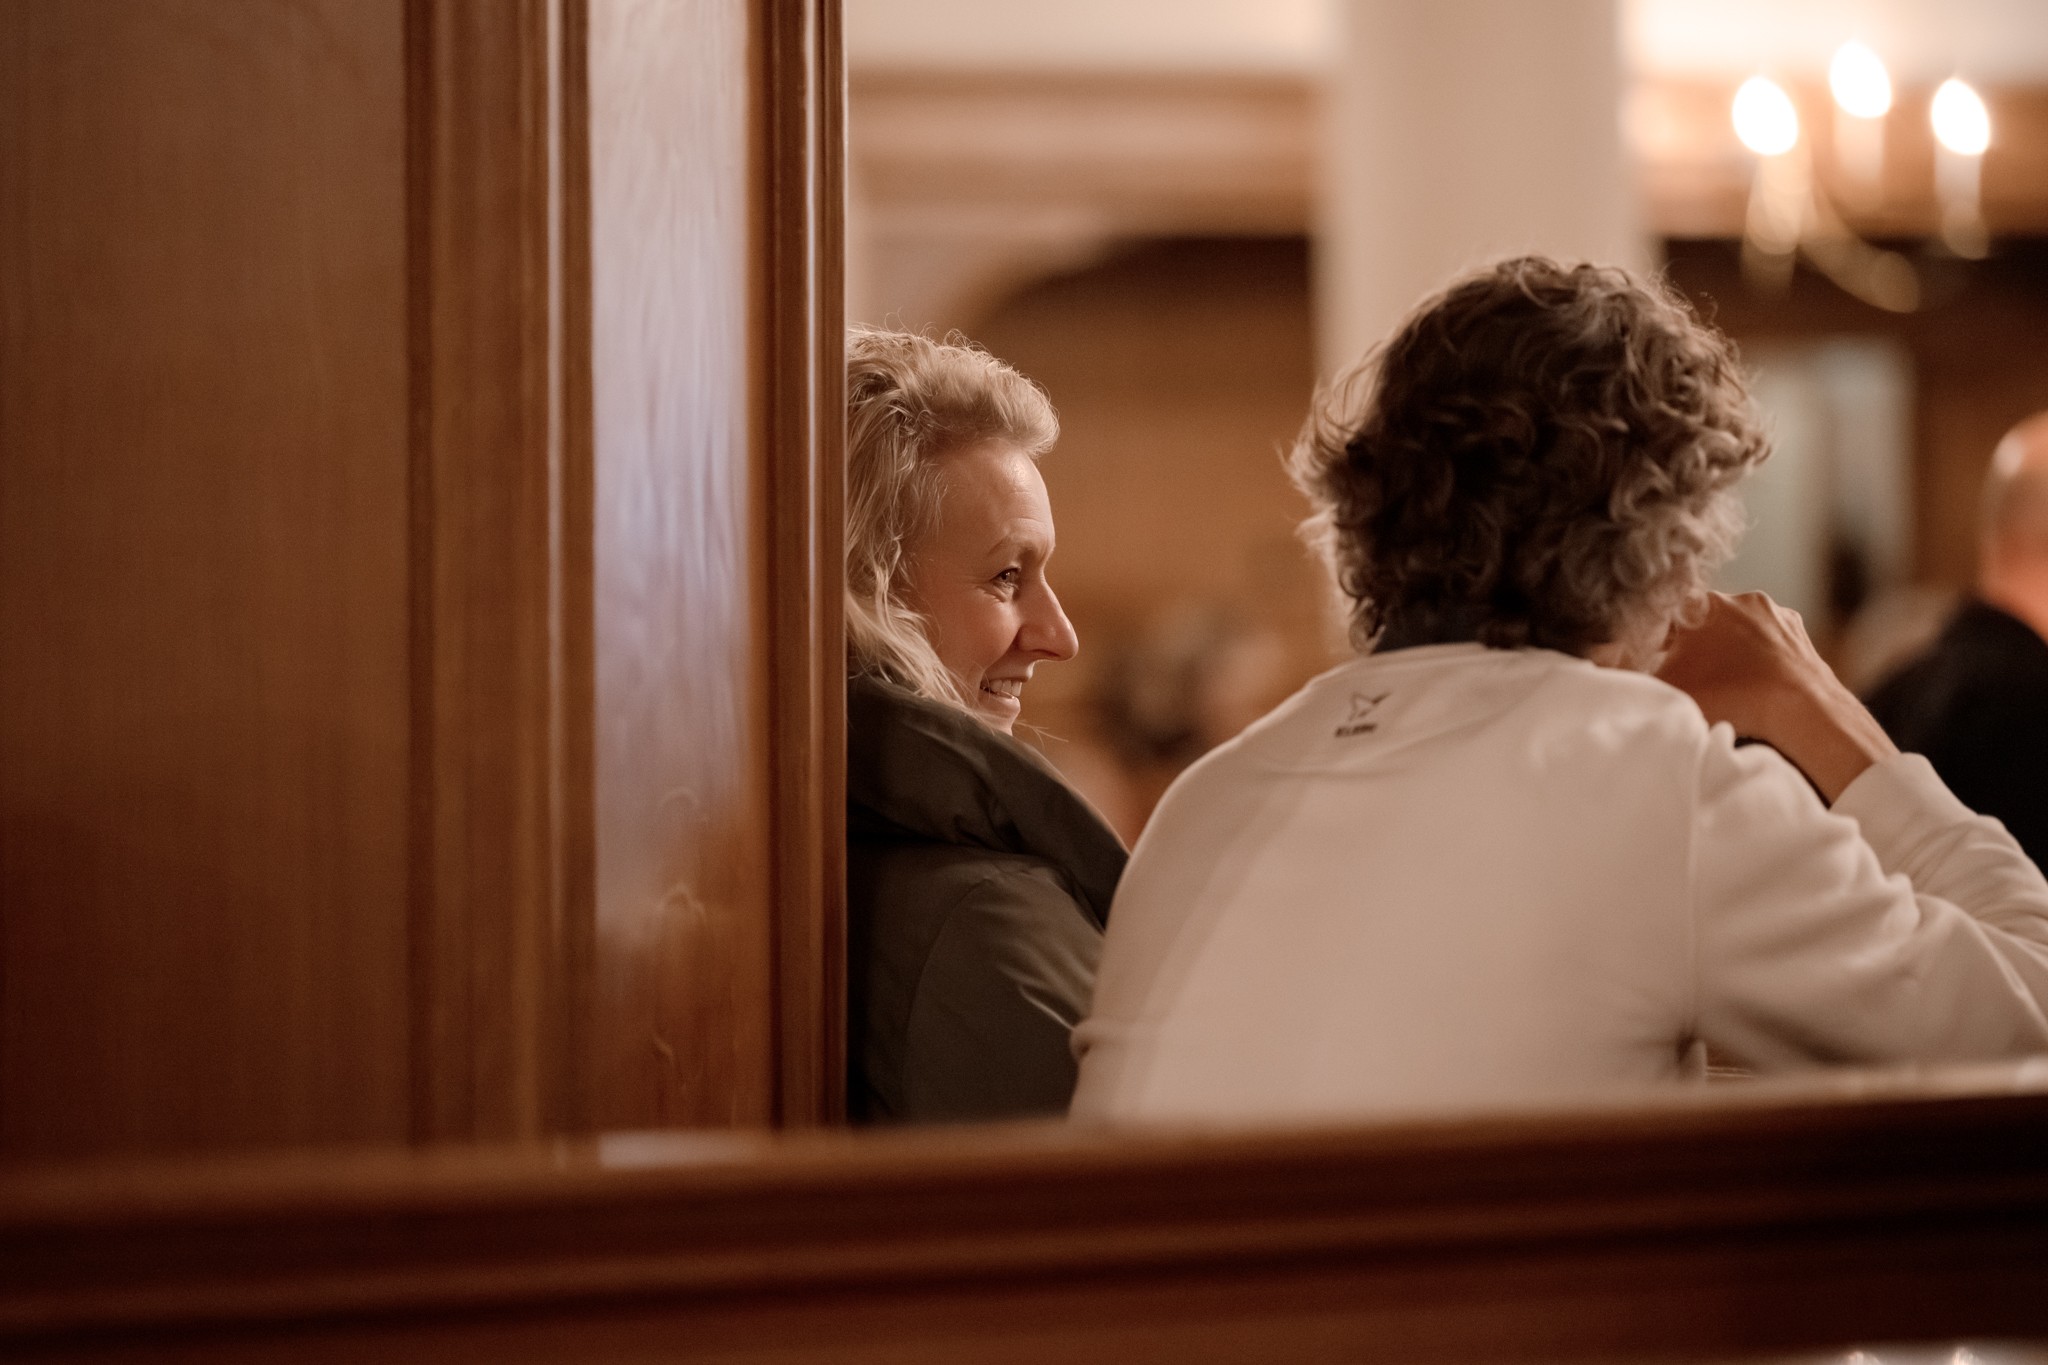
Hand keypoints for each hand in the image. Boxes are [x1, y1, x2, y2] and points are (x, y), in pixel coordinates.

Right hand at [1655, 591, 1898, 802]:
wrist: (1799, 707)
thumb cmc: (1729, 696)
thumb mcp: (1667, 690)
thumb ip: (1636, 677)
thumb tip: (1615, 670)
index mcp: (1700, 604)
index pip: (1667, 618)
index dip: (1659, 643)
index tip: (1660, 664)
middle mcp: (1737, 598)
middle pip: (1703, 621)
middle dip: (1697, 646)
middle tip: (1694, 678)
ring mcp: (1773, 612)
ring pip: (1739, 629)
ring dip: (1731, 650)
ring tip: (1729, 684)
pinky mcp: (1799, 631)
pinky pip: (1770, 641)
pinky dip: (1762, 658)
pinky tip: (1757, 682)